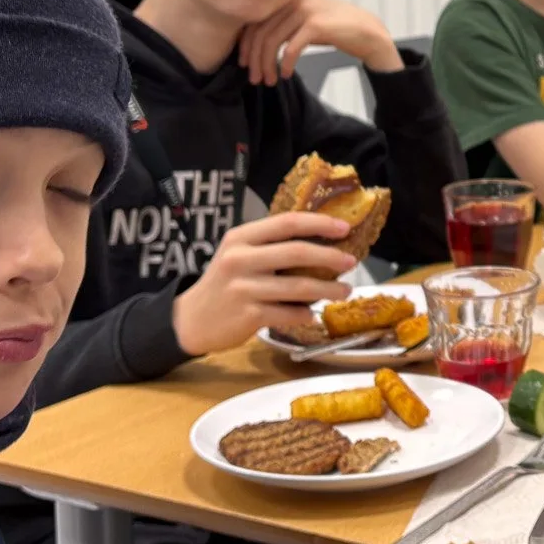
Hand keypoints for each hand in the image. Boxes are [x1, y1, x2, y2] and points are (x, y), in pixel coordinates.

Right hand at [171, 210, 359, 355]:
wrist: (191, 320)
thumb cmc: (224, 283)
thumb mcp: (238, 254)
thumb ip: (269, 245)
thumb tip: (320, 241)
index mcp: (241, 237)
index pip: (286, 223)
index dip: (319, 223)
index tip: (344, 227)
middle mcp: (240, 259)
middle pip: (296, 252)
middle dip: (330, 257)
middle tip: (351, 262)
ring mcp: (243, 288)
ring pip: (297, 287)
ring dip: (327, 290)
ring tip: (344, 291)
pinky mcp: (248, 315)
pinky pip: (288, 313)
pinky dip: (305, 314)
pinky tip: (313, 313)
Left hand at [238, 0, 401, 85]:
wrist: (367, 31)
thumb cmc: (334, 29)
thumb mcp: (305, 21)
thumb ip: (283, 25)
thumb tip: (255, 44)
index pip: (256, 21)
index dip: (246, 44)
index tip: (245, 64)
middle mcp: (293, 0)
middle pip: (261, 32)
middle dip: (255, 59)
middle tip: (255, 78)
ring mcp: (305, 11)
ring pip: (272, 41)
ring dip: (268, 65)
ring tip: (269, 80)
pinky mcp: (315, 25)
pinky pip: (291, 48)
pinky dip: (285, 64)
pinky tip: (286, 74)